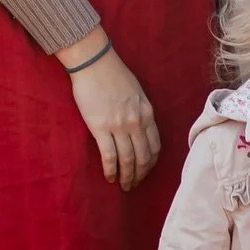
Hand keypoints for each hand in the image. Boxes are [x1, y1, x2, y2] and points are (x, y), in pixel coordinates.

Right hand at [59, 31, 160, 189]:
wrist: (94, 63)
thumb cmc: (114, 74)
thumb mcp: (137, 92)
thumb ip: (140, 111)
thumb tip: (140, 128)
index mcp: (147, 113)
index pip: (155, 145)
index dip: (151, 162)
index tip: (146, 170)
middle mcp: (136, 122)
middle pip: (143, 156)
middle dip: (140, 174)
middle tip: (135, 184)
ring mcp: (119, 126)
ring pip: (128, 160)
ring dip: (127, 177)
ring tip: (124, 186)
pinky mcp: (101, 128)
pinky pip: (109, 156)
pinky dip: (111, 170)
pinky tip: (110, 177)